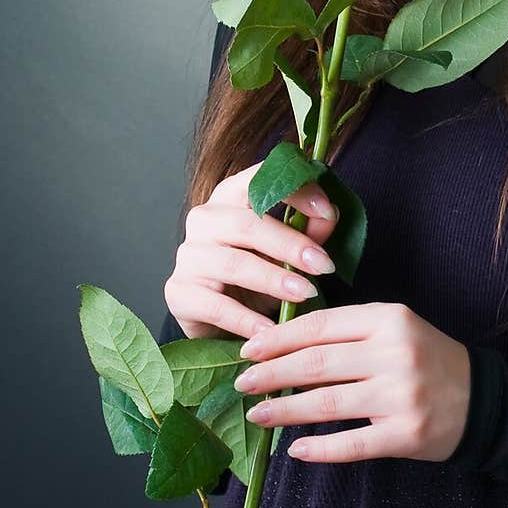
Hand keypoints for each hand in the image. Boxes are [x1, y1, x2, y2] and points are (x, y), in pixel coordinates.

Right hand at [163, 161, 340, 340]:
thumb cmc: (257, 274)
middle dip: (289, 244)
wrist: (220, 320)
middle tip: (323, 265)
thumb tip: (329, 213)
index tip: (327, 209)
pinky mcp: (178, 292)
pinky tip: (270, 329)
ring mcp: (188, 255)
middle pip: (246, 223)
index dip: (294, 190)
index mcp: (230, 197)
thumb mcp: (286, 251)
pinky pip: (215, 306)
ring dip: (273, 279)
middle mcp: (204, 219)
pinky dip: (246, 319)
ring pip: (232, 263)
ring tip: (303, 294)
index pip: (257, 179)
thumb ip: (308, 231)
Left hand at [234, 301, 471, 463]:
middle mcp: (395, 353)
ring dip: (284, 410)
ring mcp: (401, 395)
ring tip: (256, 414)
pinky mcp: (406, 434)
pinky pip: (352, 444)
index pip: (321, 325)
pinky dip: (320, 448)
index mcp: (389, 319)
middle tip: (242, 383)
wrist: (483, 399)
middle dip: (272, 373)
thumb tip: (282, 344)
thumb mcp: (394, 329)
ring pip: (328, 403)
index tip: (248, 349)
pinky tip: (294, 449)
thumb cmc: (426, 359)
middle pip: (318, 363)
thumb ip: (348, 332)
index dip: (279, 338)